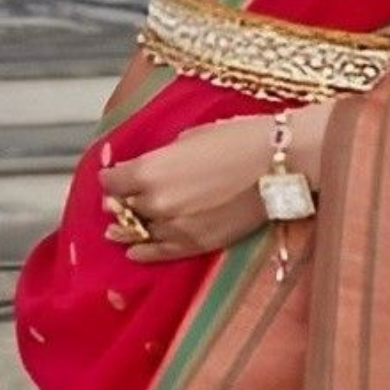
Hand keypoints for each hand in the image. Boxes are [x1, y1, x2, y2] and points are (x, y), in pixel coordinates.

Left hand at [98, 100, 336, 263]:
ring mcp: (175, 228)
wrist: (278, 163)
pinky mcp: (196, 244)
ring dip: (127, 227)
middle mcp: (155, 203)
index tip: (112, 174)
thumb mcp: (192, 135)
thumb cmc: (239, 139)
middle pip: (123, 207)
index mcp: (150, 170)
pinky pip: (160, 253)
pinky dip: (145, 251)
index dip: (111, 176)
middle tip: (117, 197)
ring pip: (138, 232)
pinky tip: (135, 250)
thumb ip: (165, 155)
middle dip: (120, 200)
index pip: (113, 181)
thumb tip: (153, 165)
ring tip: (115, 229)